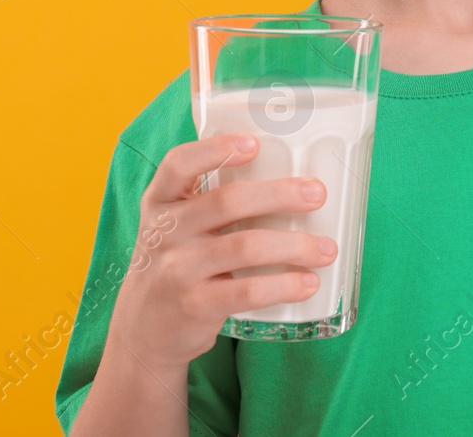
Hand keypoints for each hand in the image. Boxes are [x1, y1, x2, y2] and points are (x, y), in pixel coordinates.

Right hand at [106, 132, 337, 371]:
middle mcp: (165, 231)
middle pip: (227, 202)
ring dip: (294, 245)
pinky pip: (246, 291)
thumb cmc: (178, 262)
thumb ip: (212, 203)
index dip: (216, 149)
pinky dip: (283, 285)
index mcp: (162, 200)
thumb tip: (290, 182)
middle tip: (317, 194)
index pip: (179, 164)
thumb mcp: (179, 226)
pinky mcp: (195, 305)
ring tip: (326, 249)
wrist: (145, 329)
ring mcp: (178, 269)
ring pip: (245, 247)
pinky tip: (308, 283)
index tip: (254, 143)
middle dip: (279, 195)